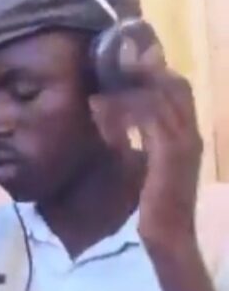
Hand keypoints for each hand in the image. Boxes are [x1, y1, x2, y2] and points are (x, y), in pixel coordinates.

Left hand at [90, 62, 203, 250]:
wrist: (169, 240)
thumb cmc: (154, 207)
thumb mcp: (140, 164)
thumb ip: (129, 137)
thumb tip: (107, 113)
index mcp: (186, 135)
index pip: (176, 89)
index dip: (155, 68)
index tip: (129, 52)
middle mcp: (190, 134)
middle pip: (173, 84)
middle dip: (146, 65)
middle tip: (117, 51)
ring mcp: (183, 143)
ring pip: (162, 97)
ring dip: (131, 84)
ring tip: (104, 74)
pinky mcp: (169, 155)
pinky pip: (149, 119)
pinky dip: (124, 110)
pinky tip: (100, 106)